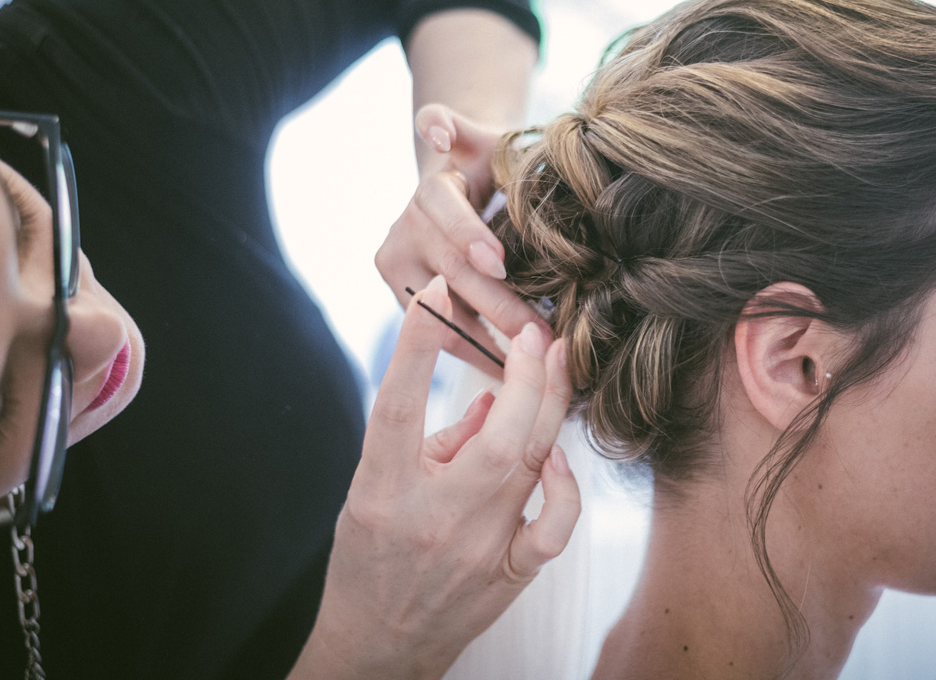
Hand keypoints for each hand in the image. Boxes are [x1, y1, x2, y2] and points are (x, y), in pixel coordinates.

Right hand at [287, 276, 578, 679]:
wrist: (378, 644)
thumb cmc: (372, 555)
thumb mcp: (376, 488)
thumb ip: (435, 437)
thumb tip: (496, 394)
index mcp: (382, 490)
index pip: (400, 405)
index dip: (418, 344)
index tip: (439, 290)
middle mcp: (432, 517)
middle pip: (496, 437)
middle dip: (526, 374)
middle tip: (537, 330)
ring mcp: (475, 549)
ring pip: (530, 466)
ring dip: (551, 407)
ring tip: (558, 360)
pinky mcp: (507, 576)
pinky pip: (551, 527)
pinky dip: (563, 488)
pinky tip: (557, 458)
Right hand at [377, 105, 547, 373]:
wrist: (465, 187)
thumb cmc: (492, 164)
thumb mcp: (483, 137)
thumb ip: (459, 126)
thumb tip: (435, 130)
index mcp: (428, 193)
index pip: (443, 215)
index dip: (468, 237)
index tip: (499, 263)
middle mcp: (403, 234)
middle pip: (451, 273)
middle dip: (497, 305)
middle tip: (537, 332)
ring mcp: (400, 273)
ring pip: (443, 314)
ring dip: (489, 340)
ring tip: (531, 363)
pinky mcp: (407, 303)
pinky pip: (442, 335)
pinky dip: (478, 354)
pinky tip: (512, 373)